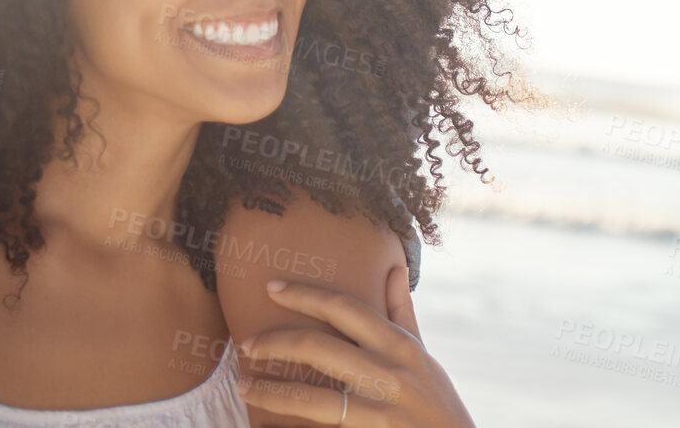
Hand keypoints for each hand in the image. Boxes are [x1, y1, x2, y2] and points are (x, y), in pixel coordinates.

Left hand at [236, 271, 473, 426]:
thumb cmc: (435, 400)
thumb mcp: (423, 353)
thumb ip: (402, 312)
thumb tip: (394, 268)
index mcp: (399, 344)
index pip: (346, 308)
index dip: (306, 295)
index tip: (273, 287)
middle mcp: (388, 373)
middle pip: (320, 347)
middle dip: (276, 342)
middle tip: (248, 342)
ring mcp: (377, 410)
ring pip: (311, 398)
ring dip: (271, 391)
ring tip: (244, 387)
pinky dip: (287, 425)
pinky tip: (265, 426)